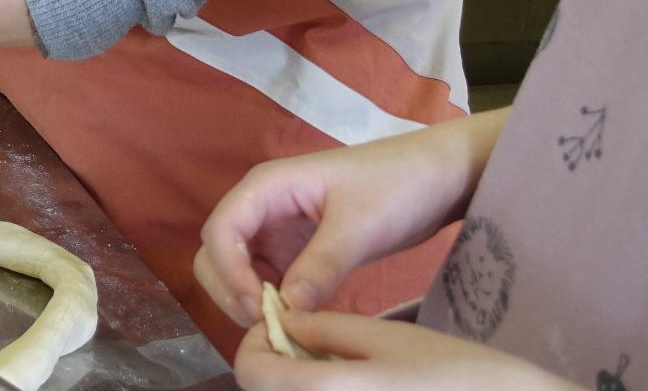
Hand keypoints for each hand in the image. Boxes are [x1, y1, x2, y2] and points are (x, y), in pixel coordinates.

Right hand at [196, 119, 492, 325]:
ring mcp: (277, 229)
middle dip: (230, 289)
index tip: (260, 309)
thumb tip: (288, 310)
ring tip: (284, 327)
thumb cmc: (397, 186)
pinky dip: (272, 301)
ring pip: (237, 268)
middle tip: (268, 325)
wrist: (438, 176)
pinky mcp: (296, 249)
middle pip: (217, 251)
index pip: (221, 230)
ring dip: (247, 298)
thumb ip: (321, 266)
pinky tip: (297, 320)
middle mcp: (262, 207)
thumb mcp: (360, 226)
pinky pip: (268, 278)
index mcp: (267, 187)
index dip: (229, 272)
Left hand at [232, 310, 578, 390]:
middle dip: (277, 364)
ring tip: (340, 362)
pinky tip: (361, 385)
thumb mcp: (386, 338)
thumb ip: (325, 328)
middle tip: (312, 340)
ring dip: (300, 382)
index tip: (284, 324)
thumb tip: (282, 321)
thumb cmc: (455, 373)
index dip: (256, 342)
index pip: (250, 372)